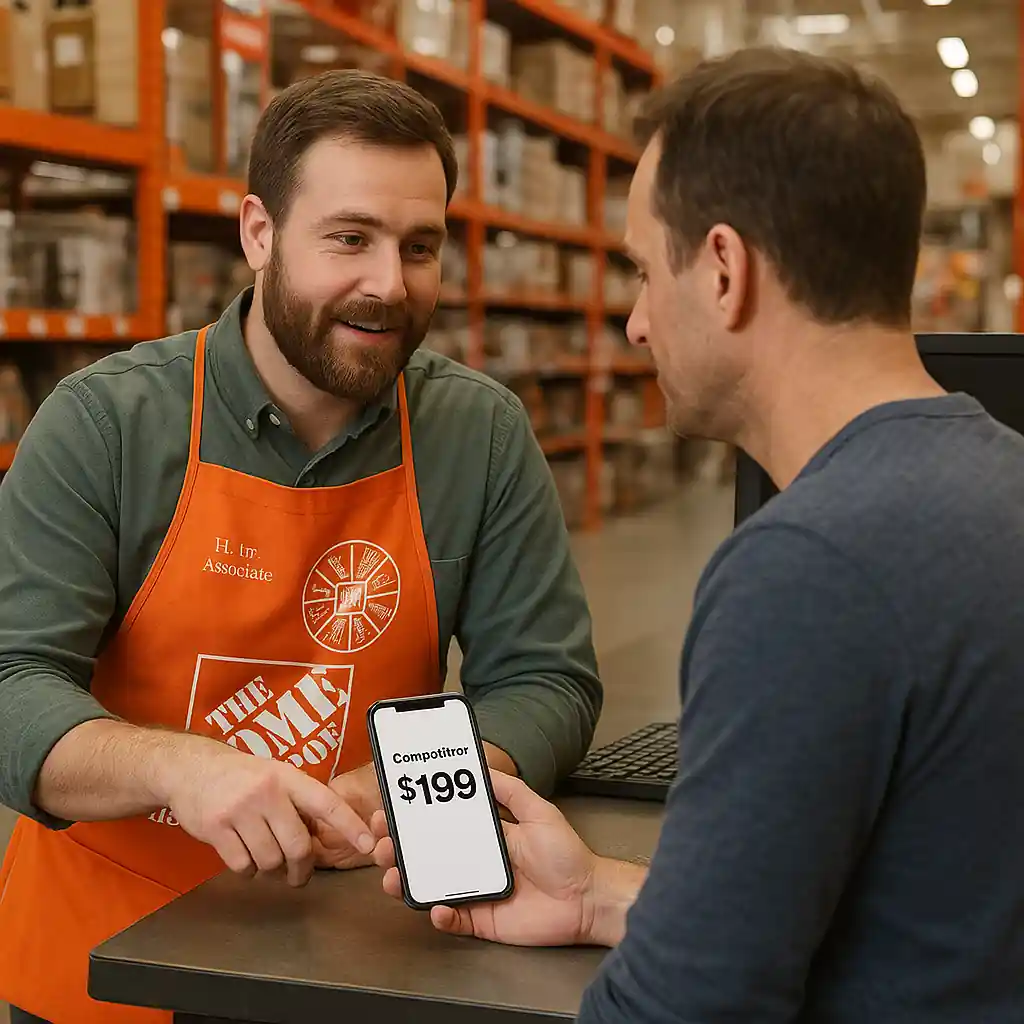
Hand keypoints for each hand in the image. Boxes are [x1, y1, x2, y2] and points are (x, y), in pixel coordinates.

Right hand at [157, 734, 374, 887]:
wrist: (190, 768)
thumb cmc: (241, 776)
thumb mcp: (275, 775)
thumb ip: (298, 801)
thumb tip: (326, 838)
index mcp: (288, 777)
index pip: (327, 803)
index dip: (351, 825)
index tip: (369, 845)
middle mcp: (267, 792)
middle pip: (298, 846)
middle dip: (301, 868)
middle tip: (299, 874)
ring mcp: (240, 810)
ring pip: (270, 860)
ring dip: (271, 869)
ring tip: (266, 858)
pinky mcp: (216, 828)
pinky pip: (243, 866)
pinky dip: (248, 870)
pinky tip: (245, 856)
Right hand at [372, 770, 598, 945]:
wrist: (587, 899)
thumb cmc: (567, 855)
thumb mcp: (538, 811)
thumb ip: (509, 790)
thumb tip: (482, 767)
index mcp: (483, 836)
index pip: (439, 825)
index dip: (412, 820)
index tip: (390, 811)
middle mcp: (474, 862)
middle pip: (426, 855)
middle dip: (397, 849)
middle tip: (380, 844)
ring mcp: (475, 892)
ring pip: (430, 886)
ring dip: (407, 880)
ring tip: (392, 875)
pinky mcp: (482, 921)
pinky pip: (452, 920)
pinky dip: (439, 914)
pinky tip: (435, 906)